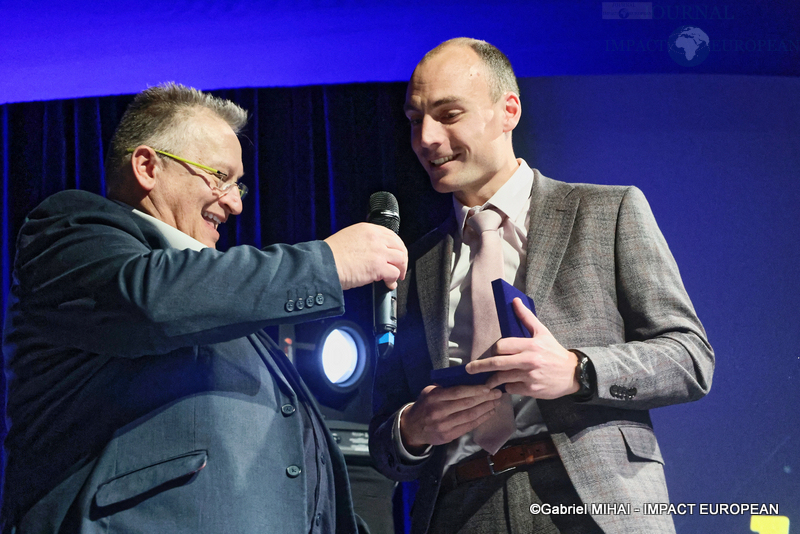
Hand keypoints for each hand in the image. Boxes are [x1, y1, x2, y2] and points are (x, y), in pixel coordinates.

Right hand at [324, 223, 407, 289]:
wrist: (324, 264)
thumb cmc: (330, 255)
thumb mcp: (348, 238)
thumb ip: (363, 242)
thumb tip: (372, 253)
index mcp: (367, 229)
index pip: (391, 235)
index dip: (397, 247)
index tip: (396, 255)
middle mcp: (375, 238)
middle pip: (399, 247)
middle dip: (402, 259)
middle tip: (400, 268)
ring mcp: (378, 252)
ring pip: (400, 259)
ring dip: (400, 269)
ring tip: (396, 277)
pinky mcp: (378, 267)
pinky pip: (394, 273)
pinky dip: (393, 280)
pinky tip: (388, 284)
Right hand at [399, 384, 501, 452]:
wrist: (413, 427)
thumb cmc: (424, 405)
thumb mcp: (429, 391)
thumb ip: (445, 386)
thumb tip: (467, 379)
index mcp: (434, 397)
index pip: (458, 392)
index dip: (475, 389)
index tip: (488, 386)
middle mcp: (439, 411)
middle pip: (467, 404)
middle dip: (485, 398)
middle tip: (498, 393)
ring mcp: (444, 425)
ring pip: (470, 416)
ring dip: (486, 409)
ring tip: (496, 402)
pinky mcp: (448, 436)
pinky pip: (468, 427)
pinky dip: (481, 419)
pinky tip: (489, 413)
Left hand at [465, 298, 579, 398]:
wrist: (572, 373)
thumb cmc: (554, 352)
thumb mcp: (542, 332)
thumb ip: (526, 317)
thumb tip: (515, 301)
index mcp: (530, 345)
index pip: (502, 346)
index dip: (496, 350)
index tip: (495, 352)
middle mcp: (529, 361)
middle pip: (497, 363)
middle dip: (480, 366)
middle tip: (470, 369)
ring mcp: (530, 376)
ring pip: (502, 378)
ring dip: (493, 380)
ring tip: (488, 381)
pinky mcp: (532, 390)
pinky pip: (511, 388)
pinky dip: (507, 387)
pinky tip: (509, 384)